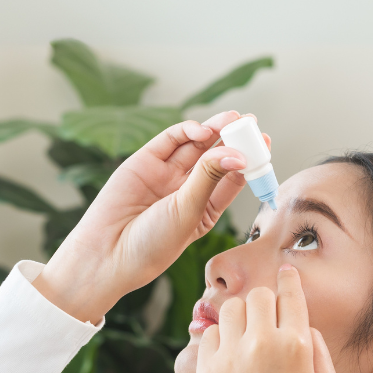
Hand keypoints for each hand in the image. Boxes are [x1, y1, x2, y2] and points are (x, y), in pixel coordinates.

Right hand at [35, 111, 261, 323]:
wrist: (107, 253)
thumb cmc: (151, 244)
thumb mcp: (189, 212)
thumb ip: (209, 178)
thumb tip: (236, 152)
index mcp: (205, 209)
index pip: (233, 178)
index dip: (249, 159)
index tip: (265, 144)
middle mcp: (187, 189)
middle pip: (217, 156)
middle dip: (235, 138)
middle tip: (251, 123)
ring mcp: (167, 174)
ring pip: (196, 145)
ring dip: (215, 129)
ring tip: (232, 119)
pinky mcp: (146, 161)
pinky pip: (171, 140)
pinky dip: (188, 131)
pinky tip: (203, 131)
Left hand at [196, 265, 338, 372]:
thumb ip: (319, 350)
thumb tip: (302, 325)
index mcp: (295, 346)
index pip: (290, 295)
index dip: (288, 280)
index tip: (286, 272)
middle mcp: (262, 343)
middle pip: (258, 296)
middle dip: (265, 302)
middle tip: (266, 317)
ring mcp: (231, 355)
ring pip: (231, 309)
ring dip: (241, 317)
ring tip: (246, 337)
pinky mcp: (207, 369)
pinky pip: (210, 334)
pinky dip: (220, 338)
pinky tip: (229, 355)